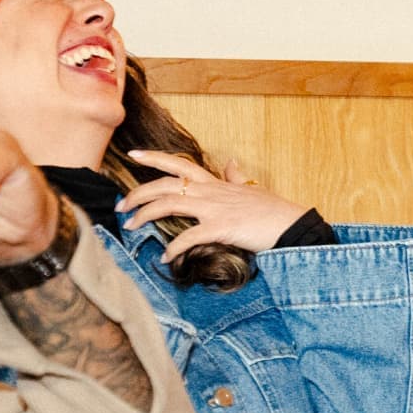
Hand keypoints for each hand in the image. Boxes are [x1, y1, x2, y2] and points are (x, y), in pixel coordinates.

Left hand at [115, 150, 310, 259]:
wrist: (291, 225)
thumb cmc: (273, 211)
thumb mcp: (253, 189)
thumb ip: (237, 177)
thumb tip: (232, 163)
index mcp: (216, 183)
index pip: (179, 164)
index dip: (154, 158)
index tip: (133, 155)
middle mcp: (210, 191)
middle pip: (164, 184)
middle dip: (137, 193)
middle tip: (120, 207)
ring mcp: (214, 208)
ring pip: (168, 204)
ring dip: (144, 216)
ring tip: (130, 228)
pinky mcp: (220, 228)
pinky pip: (189, 237)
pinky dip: (173, 248)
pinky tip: (164, 257)